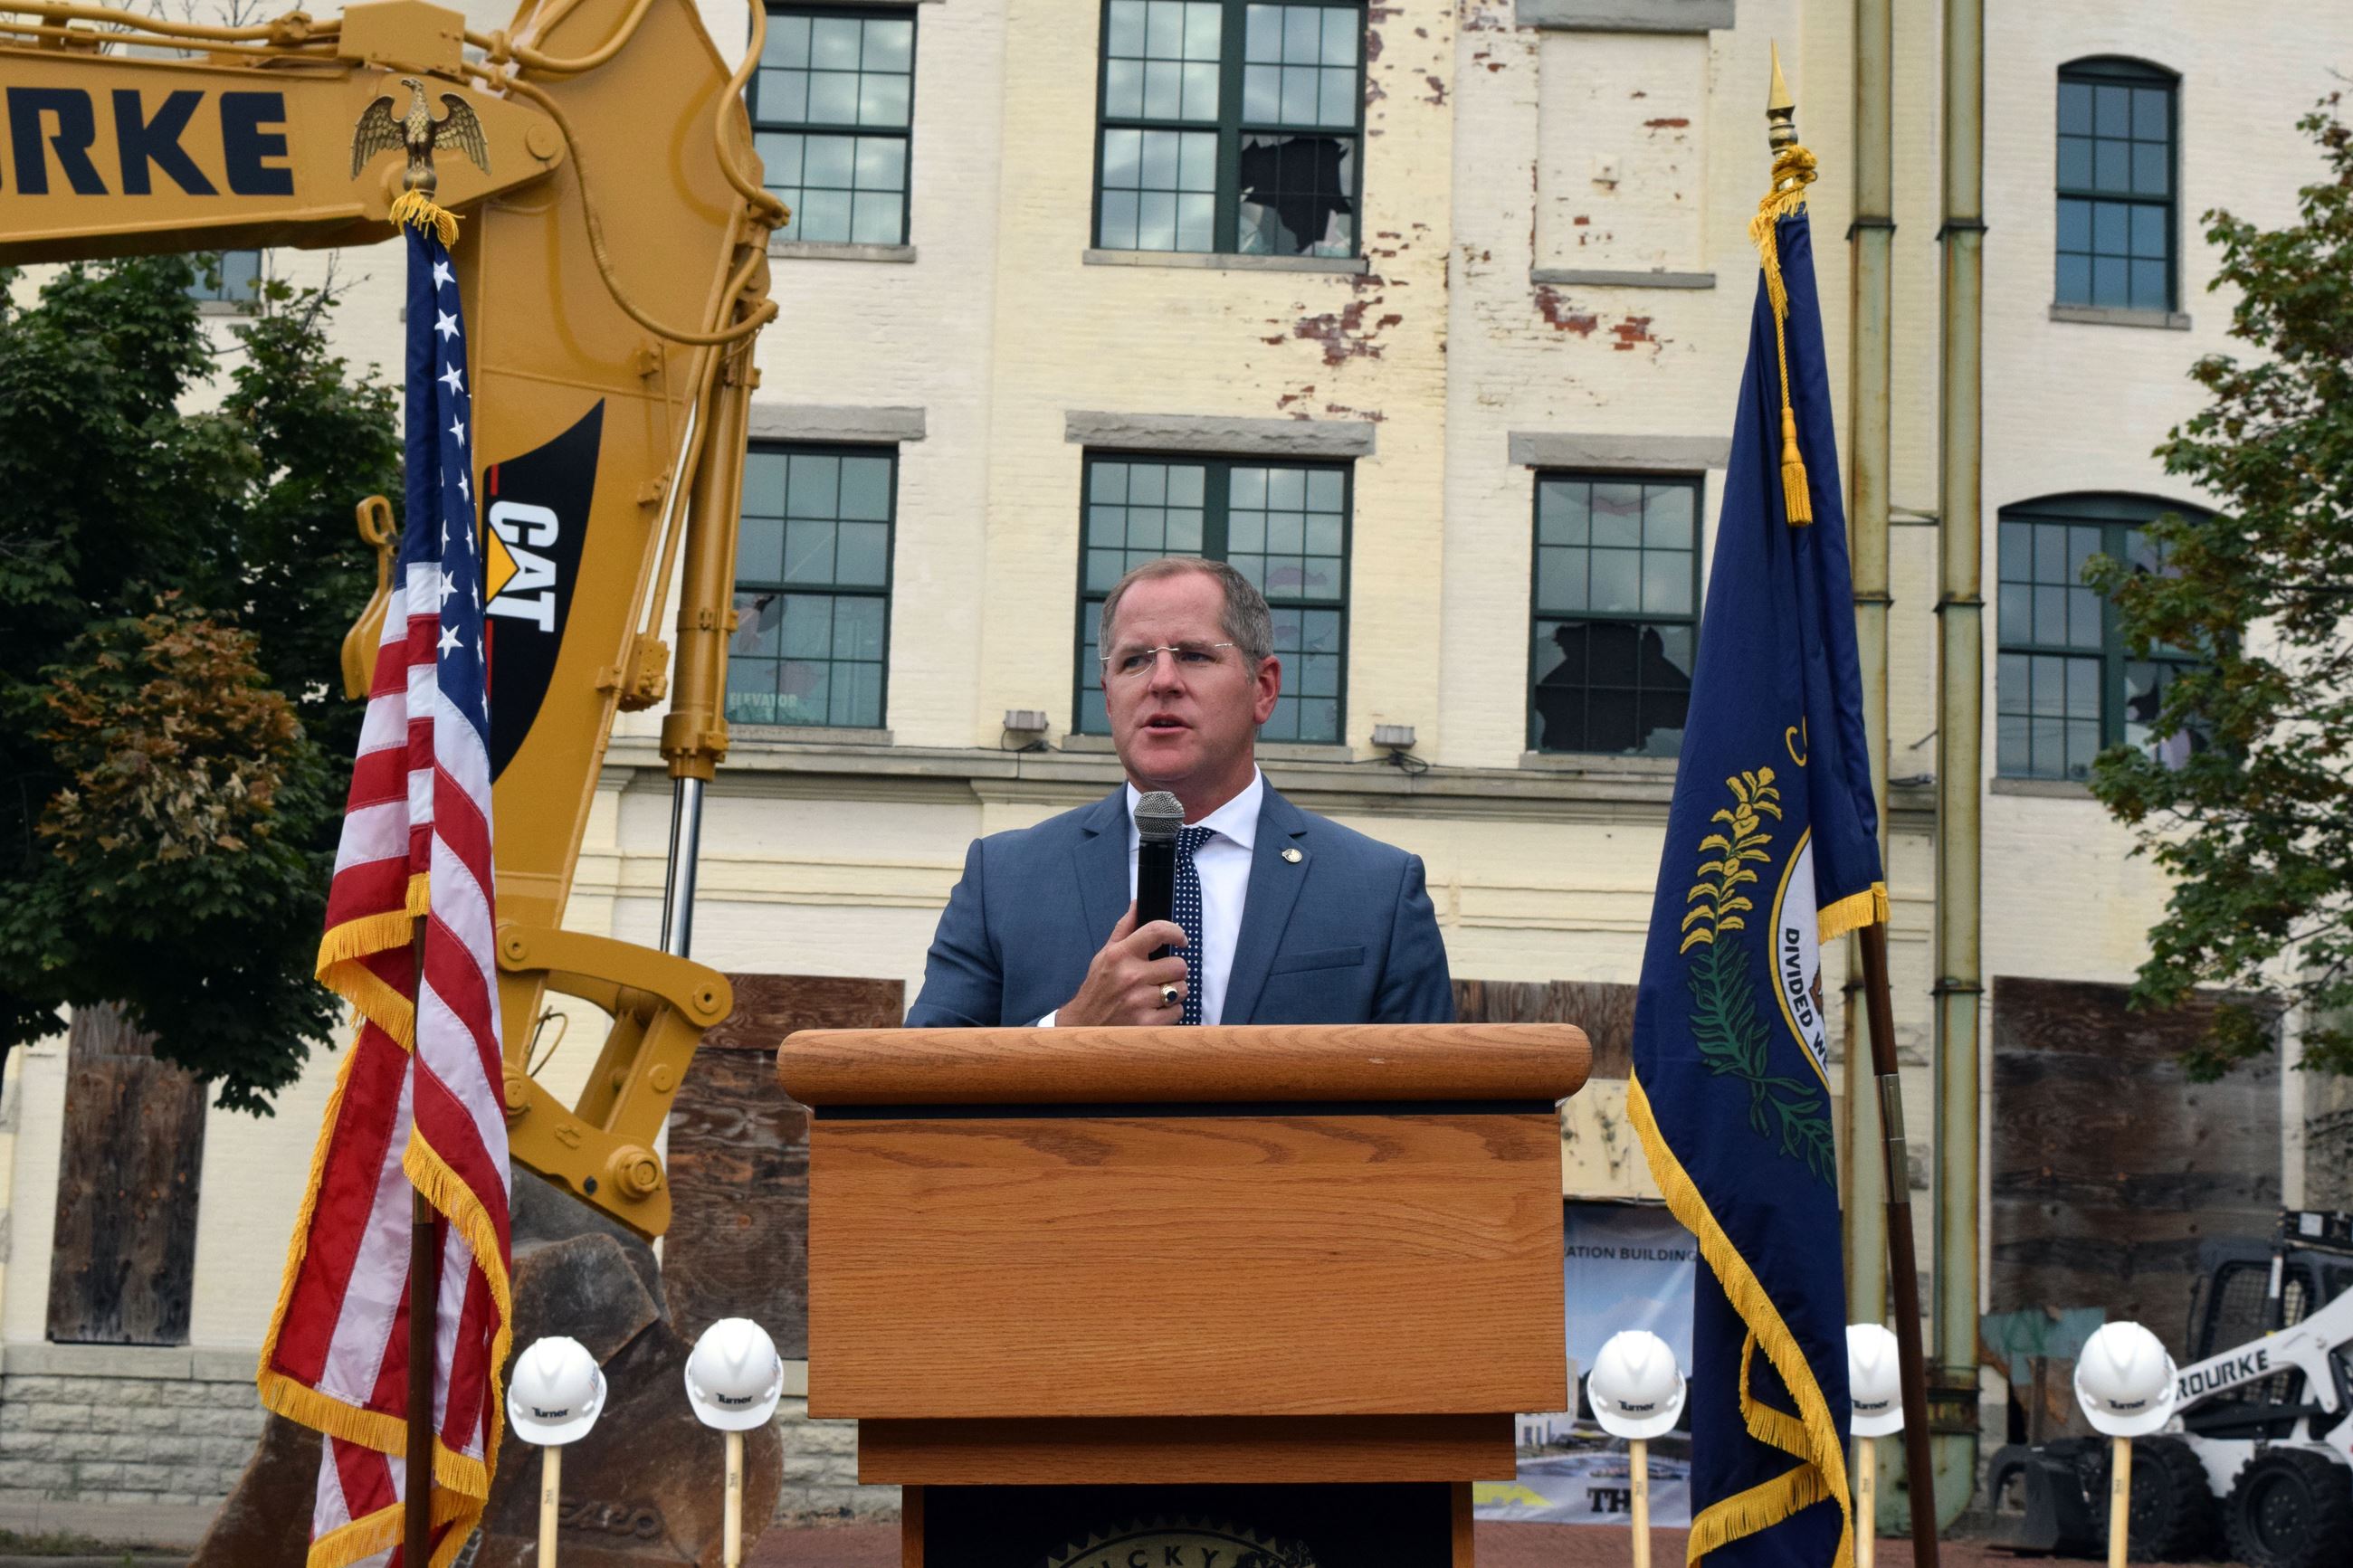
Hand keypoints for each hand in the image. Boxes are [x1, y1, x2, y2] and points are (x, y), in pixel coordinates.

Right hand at [1055, 902, 1188, 1025]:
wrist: (1084, 1026)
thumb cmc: (1097, 989)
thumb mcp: (1105, 955)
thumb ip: (1125, 929)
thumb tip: (1138, 903)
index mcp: (1120, 955)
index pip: (1157, 931)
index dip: (1176, 932)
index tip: (1181, 939)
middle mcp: (1130, 977)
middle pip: (1179, 965)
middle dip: (1174, 971)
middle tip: (1160, 976)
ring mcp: (1139, 1001)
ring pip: (1181, 989)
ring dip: (1173, 993)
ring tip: (1154, 995)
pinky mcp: (1147, 1023)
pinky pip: (1178, 1011)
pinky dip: (1170, 1013)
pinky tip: (1153, 1011)